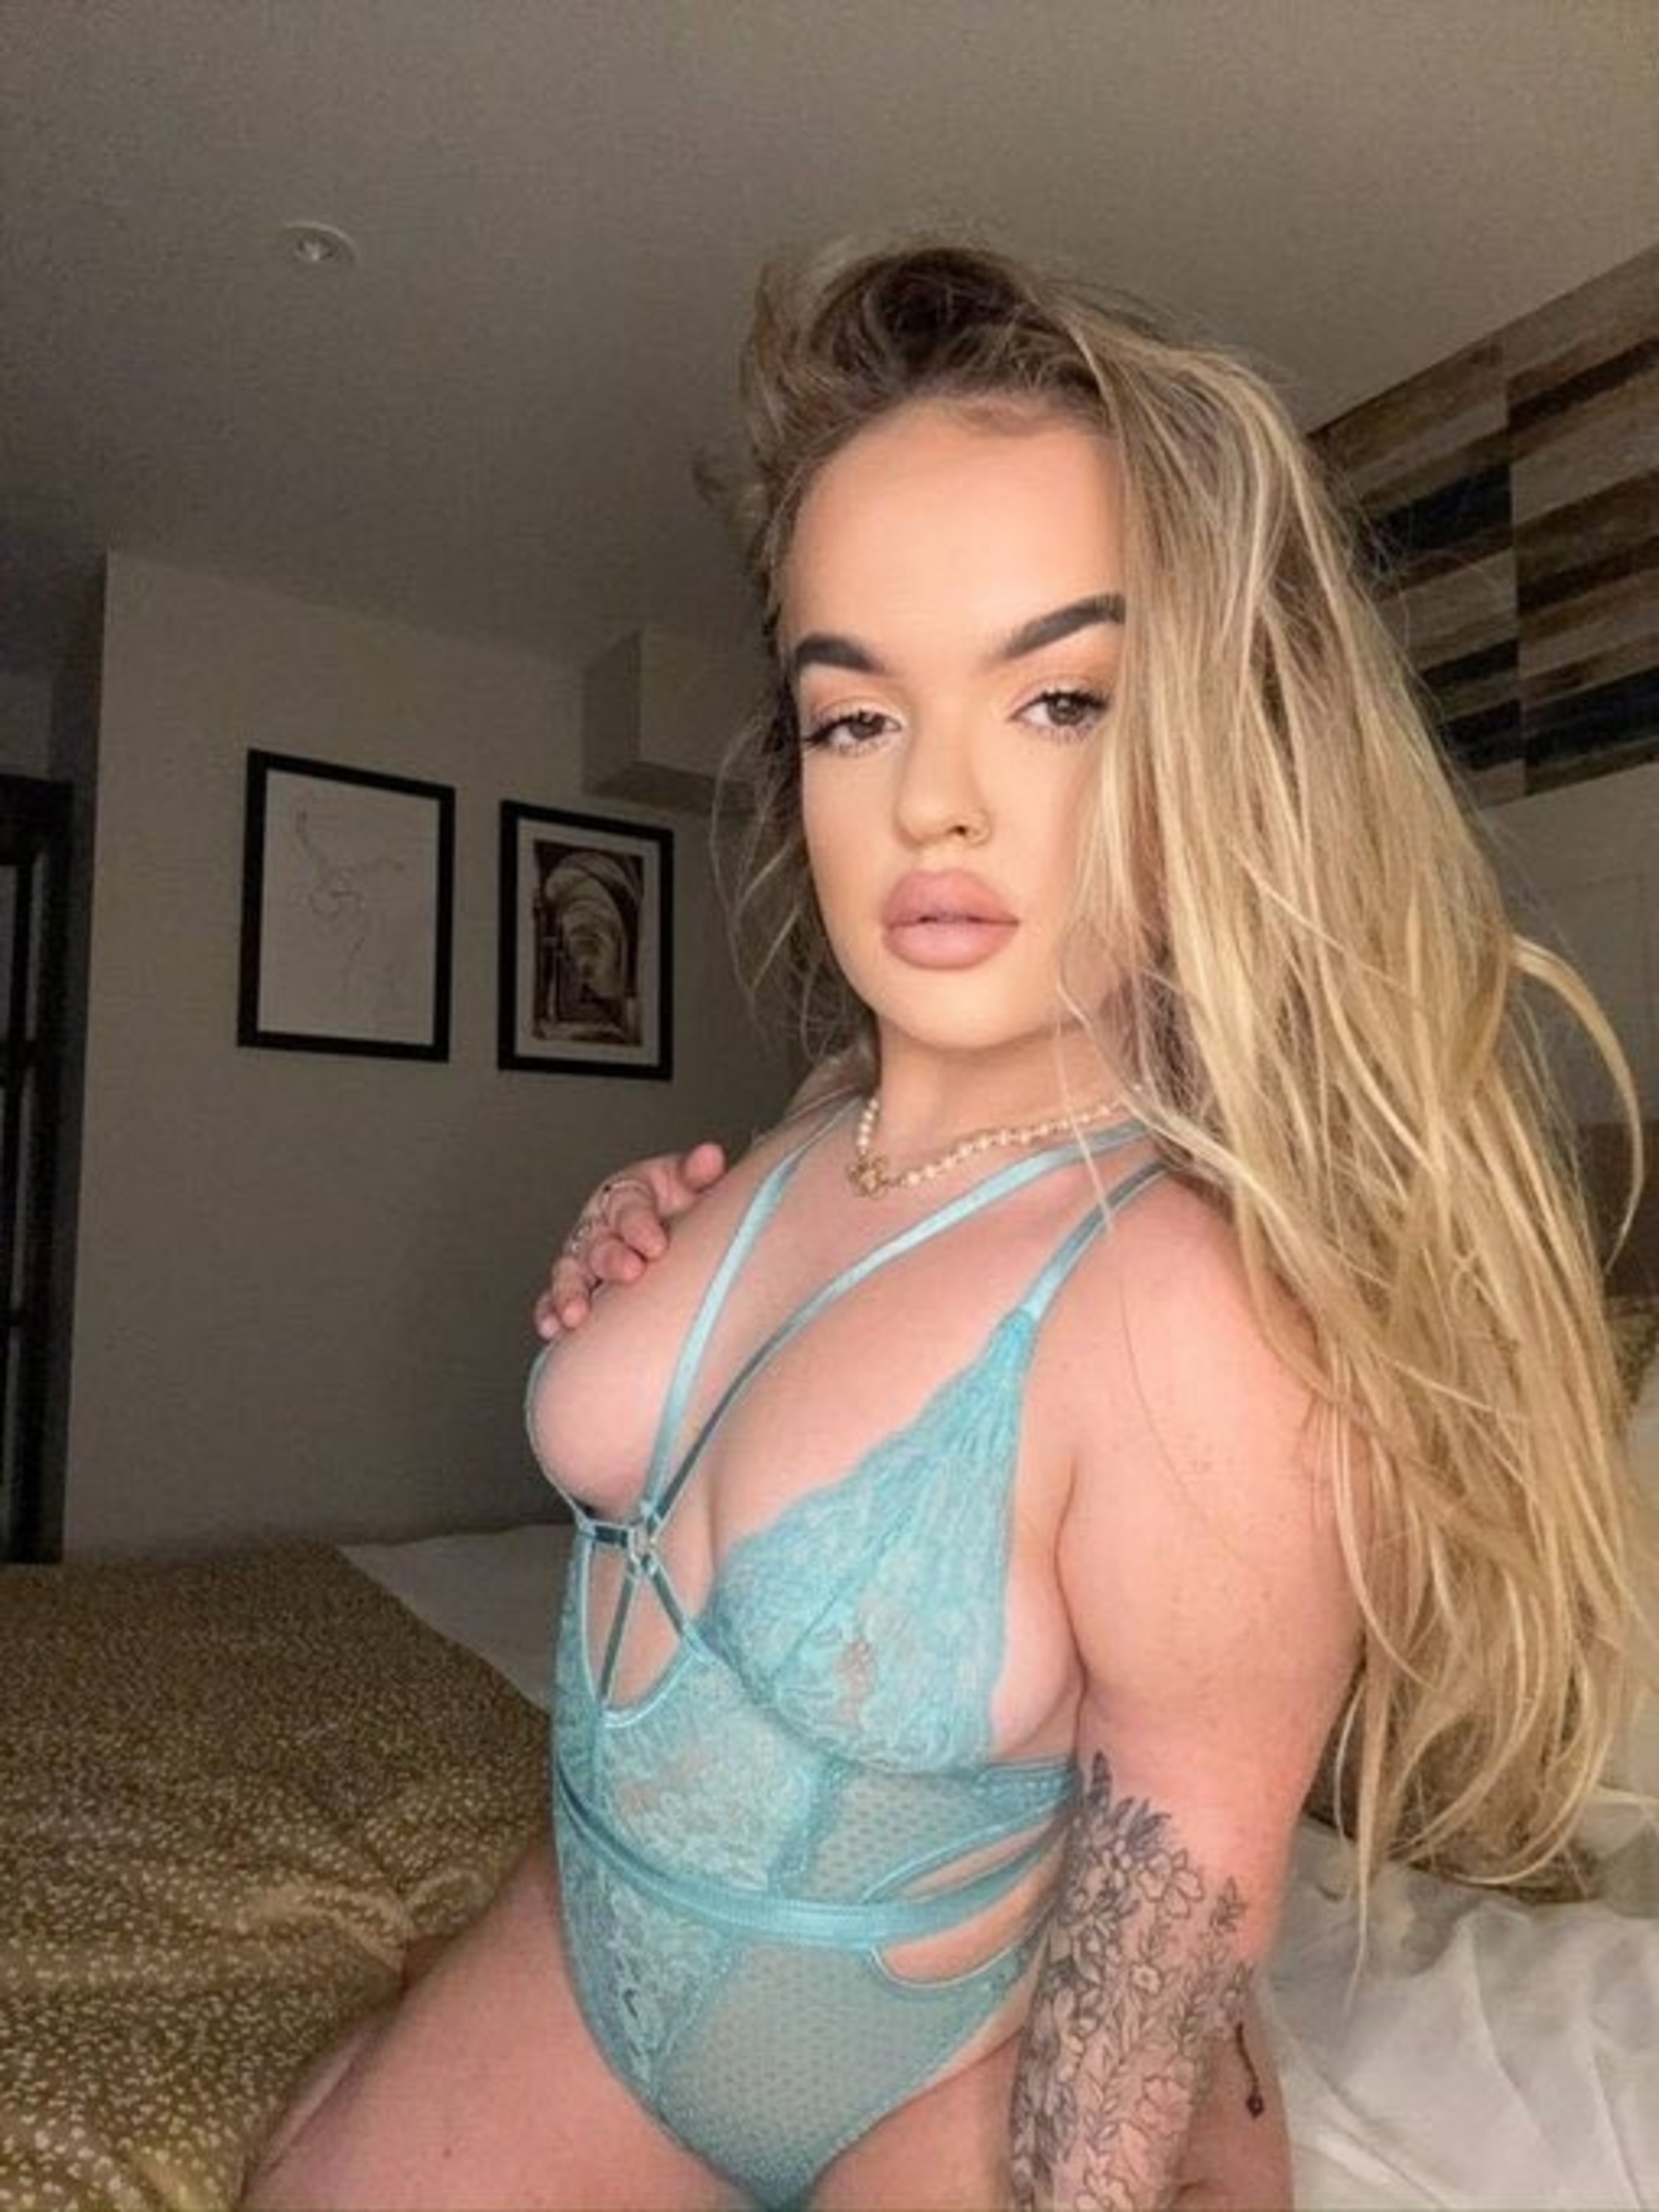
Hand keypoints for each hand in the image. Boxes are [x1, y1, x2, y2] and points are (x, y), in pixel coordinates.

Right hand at [534, 1143, 727, 1338]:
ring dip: (570, 1292)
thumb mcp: (690, 1186)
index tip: (656, 1244)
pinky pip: (555, 1299)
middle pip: (598, 1241)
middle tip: (629, 1273)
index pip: (628, 1207)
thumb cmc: (679, 1207)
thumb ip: (697, 1174)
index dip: (640, 1226)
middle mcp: (599, 1225)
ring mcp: (584, 1257)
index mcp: (627, 1196)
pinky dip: (551, 1312)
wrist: (673, 1227)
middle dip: (611, 1259)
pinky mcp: (576, 1285)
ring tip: (575, 1314)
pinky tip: (551, 1328)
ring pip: (569, 1272)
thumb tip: (711, 1156)